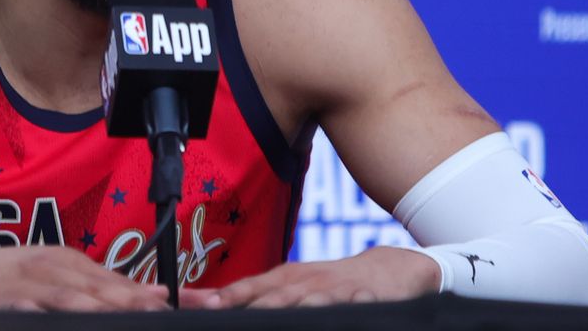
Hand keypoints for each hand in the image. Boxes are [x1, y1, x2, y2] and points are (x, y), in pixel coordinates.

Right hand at [0, 243, 171, 310]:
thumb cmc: (4, 281)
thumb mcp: (52, 277)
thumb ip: (95, 289)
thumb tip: (147, 297)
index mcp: (73, 266)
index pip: (128, 284)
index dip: (168, 295)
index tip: (206, 303)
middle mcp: (57, 270)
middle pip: (111, 290)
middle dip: (148, 302)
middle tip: (181, 310)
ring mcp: (30, 285)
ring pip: (77, 298)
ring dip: (110, 307)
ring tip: (141, 312)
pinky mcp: (3, 302)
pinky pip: (33, 311)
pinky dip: (52, 315)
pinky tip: (70, 321)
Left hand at [183, 247, 440, 308]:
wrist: (388, 270)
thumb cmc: (330, 283)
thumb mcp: (294, 285)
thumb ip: (256, 296)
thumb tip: (212, 304)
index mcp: (285, 279)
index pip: (249, 288)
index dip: (225, 298)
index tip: (198, 307)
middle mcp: (305, 283)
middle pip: (273, 297)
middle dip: (248, 307)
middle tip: (223, 314)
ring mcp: (334, 290)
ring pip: (307, 302)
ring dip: (288, 308)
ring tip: (270, 317)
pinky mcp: (364, 299)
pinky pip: (350, 307)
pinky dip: (339, 310)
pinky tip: (333, 315)